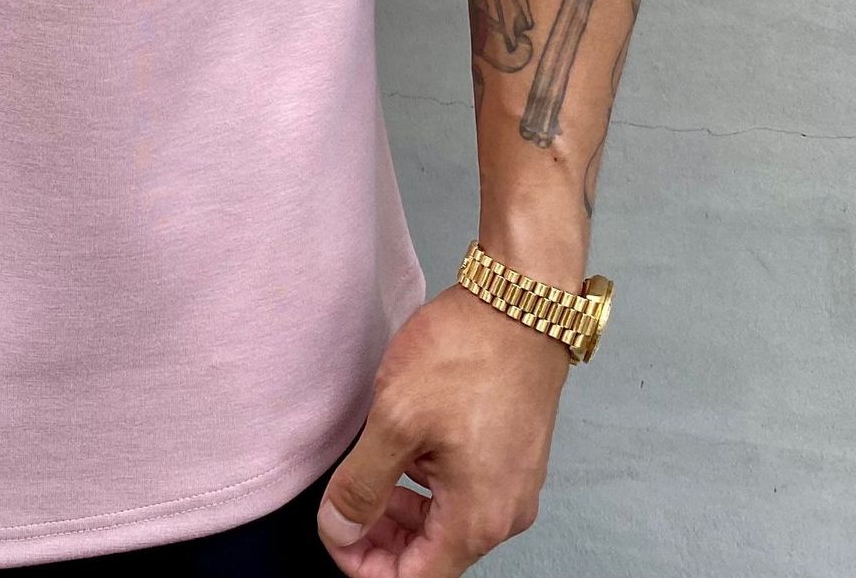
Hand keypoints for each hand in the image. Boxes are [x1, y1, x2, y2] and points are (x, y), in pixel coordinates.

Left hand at [316, 285, 569, 574]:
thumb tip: (339, 529)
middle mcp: (503, 514)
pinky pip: (464, 494)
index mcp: (477, 519)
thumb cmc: (466, 355)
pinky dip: (427, 487)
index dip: (365, 565)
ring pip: (446, 525)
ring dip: (402, 512)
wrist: (520, 303)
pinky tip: (405, 450)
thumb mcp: (396, 418)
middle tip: (342, 502)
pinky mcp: (512, 457)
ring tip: (368, 469)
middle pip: (432, 558)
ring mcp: (512, 485)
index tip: (334, 532)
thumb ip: (362, 483)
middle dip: (380, 539)